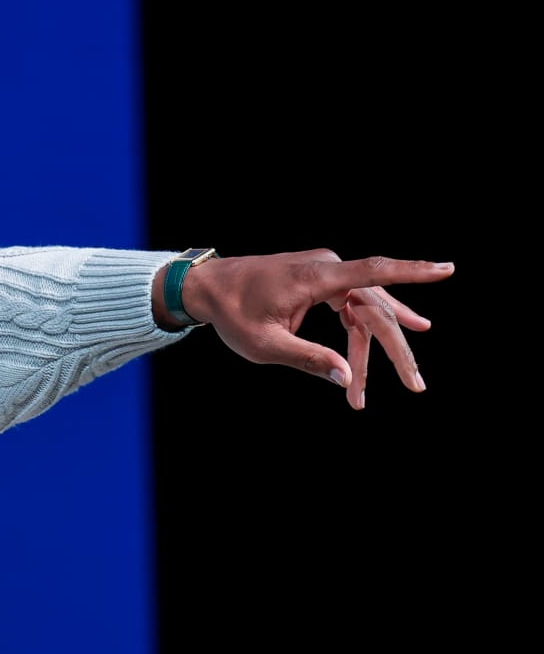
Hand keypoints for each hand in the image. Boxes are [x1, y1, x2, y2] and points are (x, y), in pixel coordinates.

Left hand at [174, 250, 454, 409]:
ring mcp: (324, 273)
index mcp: (315, 278)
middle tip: (415, 384)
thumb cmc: (232, 313)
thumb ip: (308, 360)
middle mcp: (326, 269)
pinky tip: (411, 326)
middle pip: (375, 309)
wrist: (206, 288)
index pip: (374, 272)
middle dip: (394, 351)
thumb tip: (346, 378)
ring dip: (379, 347)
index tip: (446, 270)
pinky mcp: (320, 281)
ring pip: (366, 311)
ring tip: (407, 378)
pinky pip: (354, 305)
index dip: (413, 271)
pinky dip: (369, 327)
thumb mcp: (265, 345)